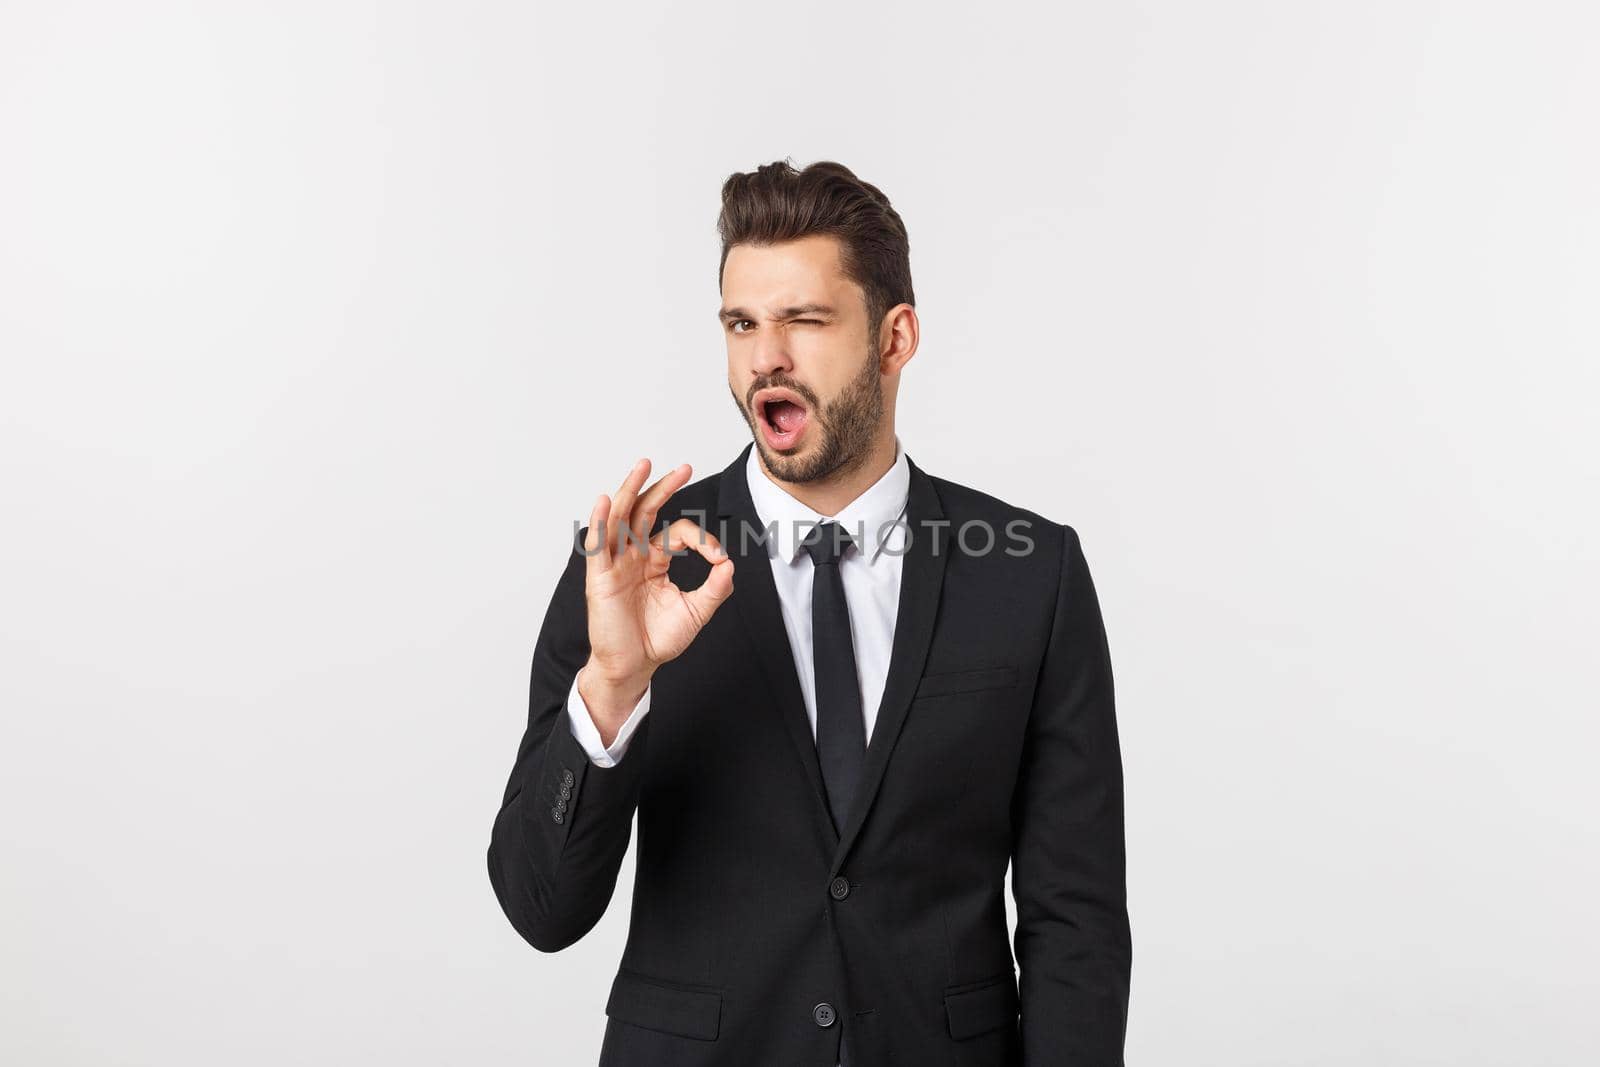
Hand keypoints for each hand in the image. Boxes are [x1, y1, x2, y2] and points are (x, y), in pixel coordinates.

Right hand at [577, 458, 734, 737]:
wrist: (634, 667)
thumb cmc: (658, 640)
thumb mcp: (696, 612)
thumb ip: (714, 589)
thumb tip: (730, 564)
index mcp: (656, 561)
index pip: (678, 533)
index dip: (702, 539)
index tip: (719, 559)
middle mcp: (634, 556)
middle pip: (645, 511)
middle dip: (664, 488)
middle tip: (685, 468)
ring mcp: (615, 564)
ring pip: (621, 518)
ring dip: (631, 490)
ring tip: (644, 465)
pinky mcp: (599, 577)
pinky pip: (598, 545)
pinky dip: (600, 521)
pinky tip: (604, 500)